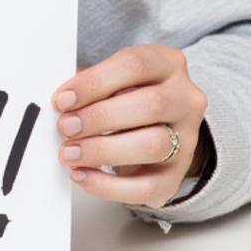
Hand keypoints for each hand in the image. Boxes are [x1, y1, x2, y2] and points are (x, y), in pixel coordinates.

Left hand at [51, 43, 208, 208]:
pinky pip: (147, 187)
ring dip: (103, 151)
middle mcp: (185, 99)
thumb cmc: (125, 95)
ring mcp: (187, 139)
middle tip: (65, 127)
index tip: (63, 99)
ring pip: (153, 146)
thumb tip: (62, 102)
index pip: (135, 65)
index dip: (95, 82)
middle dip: (99, 118)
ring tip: (70, 153)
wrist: (157, 126)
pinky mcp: (177, 175)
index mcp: (167, 63)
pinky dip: (108, 186)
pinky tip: (81, 175)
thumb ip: (91, 84)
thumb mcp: (112, 78)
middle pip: (150, 105)